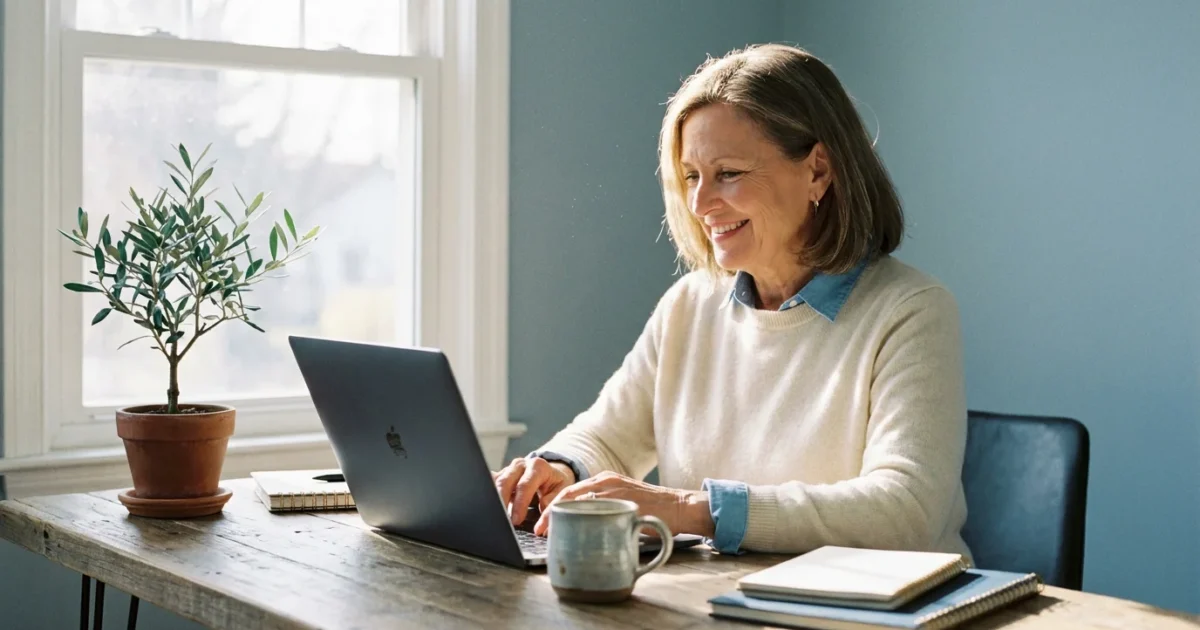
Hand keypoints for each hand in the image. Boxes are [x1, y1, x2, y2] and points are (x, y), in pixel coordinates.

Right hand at [492, 457, 575, 525]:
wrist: (551, 473)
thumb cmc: (555, 484)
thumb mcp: (562, 491)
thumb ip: (553, 502)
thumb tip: (542, 515)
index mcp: (538, 466)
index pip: (525, 485)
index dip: (520, 504)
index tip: (517, 520)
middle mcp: (521, 465)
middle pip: (505, 482)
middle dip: (502, 502)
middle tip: (503, 521)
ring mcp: (509, 469)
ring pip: (495, 483)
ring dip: (494, 501)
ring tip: (495, 517)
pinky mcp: (501, 475)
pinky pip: (491, 483)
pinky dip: (488, 494)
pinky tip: (486, 505)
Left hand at [534, 471, 714, 537]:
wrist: (680, 506)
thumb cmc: (654, 510)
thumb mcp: (623, 505)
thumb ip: (605, 511)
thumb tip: (583, 529)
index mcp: (604, 480)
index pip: (571, 492)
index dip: (554, 507)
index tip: (544, 523)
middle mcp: (605, 481)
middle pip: (568, 494)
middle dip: (551, 512)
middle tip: (540, 529)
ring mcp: (613, 489)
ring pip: (577, 500)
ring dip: (558, 516)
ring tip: (547, 532)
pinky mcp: (621, 501)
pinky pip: (593, 507)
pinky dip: (577, 518)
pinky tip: (569, 529)